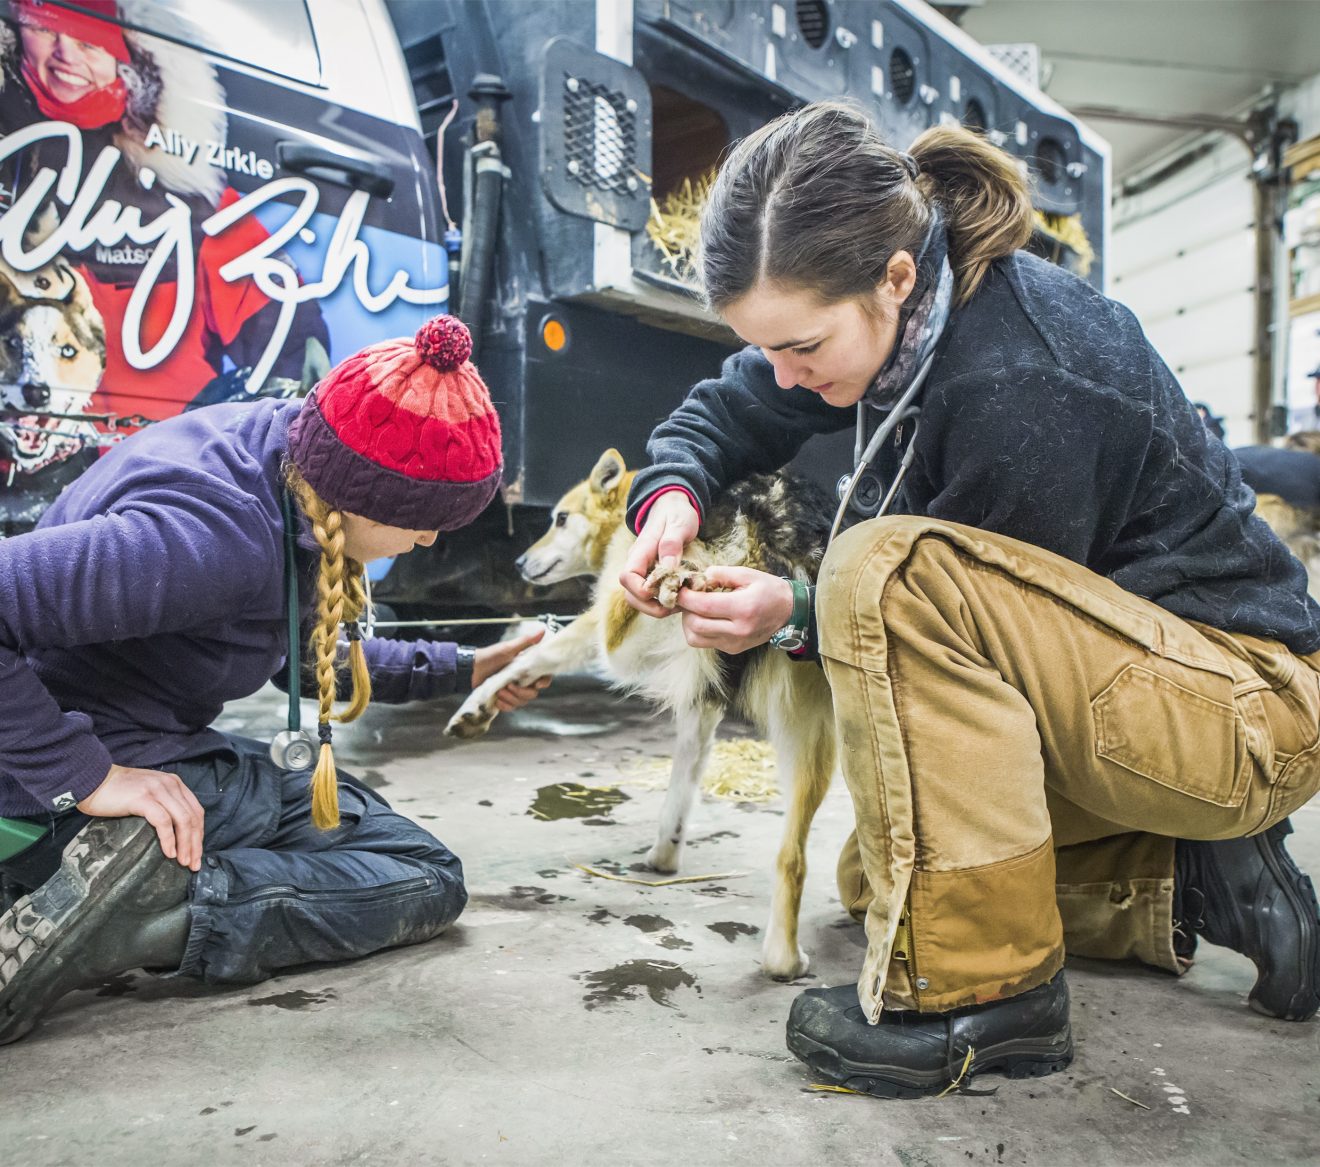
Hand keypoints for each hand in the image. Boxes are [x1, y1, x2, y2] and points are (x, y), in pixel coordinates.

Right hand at [76, 764, 204, 871]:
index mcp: (174, 784)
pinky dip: (169, 839)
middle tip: (194, 864)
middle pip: (192, 818)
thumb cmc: (117, 792)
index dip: (199, 834)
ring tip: (184, 862)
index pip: (196, 811)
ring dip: (186, 844)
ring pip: (182, 820)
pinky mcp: (143, 798)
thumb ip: (163, 805)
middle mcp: (170, 785)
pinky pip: (163, 821)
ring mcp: (157, 790)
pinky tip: (169, 853)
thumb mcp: (148, 794)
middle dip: (196, 844)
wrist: (91, 780)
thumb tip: (174, 833)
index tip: (197, 854)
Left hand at [473, 627, 551, 711]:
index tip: (537, 683)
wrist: (471, 669)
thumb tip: (542, 631)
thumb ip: (526, 642)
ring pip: (522, 701)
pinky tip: (498, 700)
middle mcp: (522, 680)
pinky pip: (512, 707)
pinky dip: (506, 706)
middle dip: (521, 692)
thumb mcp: (508, 648)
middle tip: (509, 686)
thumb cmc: (490, 656)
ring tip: (500, 691)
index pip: (543, 677)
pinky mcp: (505, 698)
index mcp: (526, 668)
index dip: (544, 682)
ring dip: (511, 698)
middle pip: (533, 693)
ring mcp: (513, 690)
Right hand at [619, 491, 700, 617]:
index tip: (664, 593)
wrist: (673, 505)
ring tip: (680, 604)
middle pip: (630, 595)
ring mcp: (643, 570)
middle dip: (650, 607)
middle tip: (676, 605)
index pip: (627, 577)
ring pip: (638, 599)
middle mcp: (637, 563)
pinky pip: (650, 596)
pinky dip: (662, 603)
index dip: (641, 591)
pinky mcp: (651, 575)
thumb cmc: (676, 513)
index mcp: (641, 550)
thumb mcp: (679, 524)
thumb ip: (672, 545)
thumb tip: (666, 568)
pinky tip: (680, 598)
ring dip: (657, 608)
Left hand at [675, 567, 794, 652]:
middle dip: (685, 610)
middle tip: (688, 597)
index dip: (686, 597)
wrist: (789, 613)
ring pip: (695, 638)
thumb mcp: (748, 574)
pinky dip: (698, 629)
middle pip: (695, 625)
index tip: (680, 588)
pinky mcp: (732, 649)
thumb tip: (698, 577)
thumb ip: (721, 573)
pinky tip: (706, 617)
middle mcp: (739, 630)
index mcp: (744, 608)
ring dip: (688, 622)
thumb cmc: (769, 590)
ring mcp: (734, 643)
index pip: (704, 606)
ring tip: (696, 608)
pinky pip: (705, 642)